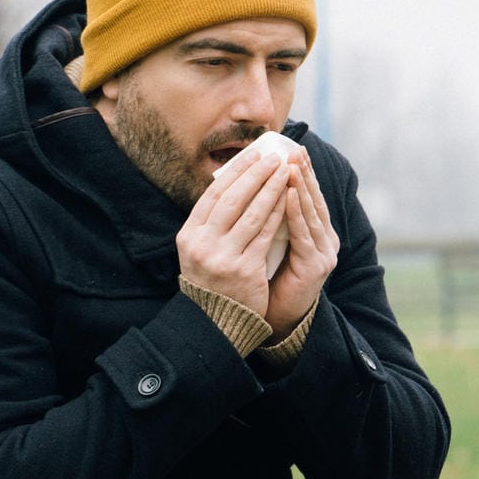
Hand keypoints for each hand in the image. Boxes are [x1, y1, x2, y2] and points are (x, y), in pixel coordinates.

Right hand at [176, 144, 292, 315]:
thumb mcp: (200, 250)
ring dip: (271, 189)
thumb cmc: (212, 280)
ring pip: (251, 214)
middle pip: (232, 200)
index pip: (213, 195)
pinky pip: (265, 235)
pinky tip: (289, 199)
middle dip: (256, 175)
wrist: (215, 322)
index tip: (253, 155)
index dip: (235, 173)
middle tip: (274, 158)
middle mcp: (202, 245)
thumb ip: (212, 222)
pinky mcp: (245, 270)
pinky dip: (278, 214)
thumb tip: (234, 182)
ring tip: (286, 172)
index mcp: (189, 236)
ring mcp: (223, 258)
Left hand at [264, 151, 338, 338]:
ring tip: (291, 164)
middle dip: (302, 173)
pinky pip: (304, 234)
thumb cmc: (270, 278)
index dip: (299, 172)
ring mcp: (323, 252)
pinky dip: (296, 212)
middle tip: (294, 149)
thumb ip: (269, 218)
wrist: (278, 318)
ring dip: (301, 186)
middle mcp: (324, 239)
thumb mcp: (269, 241)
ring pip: (310, 212)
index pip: (306, 195)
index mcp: (314, 232)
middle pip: (312, 199)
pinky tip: (290, 194)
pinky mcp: (316, 266)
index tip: (289, 149)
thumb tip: (249, 186)